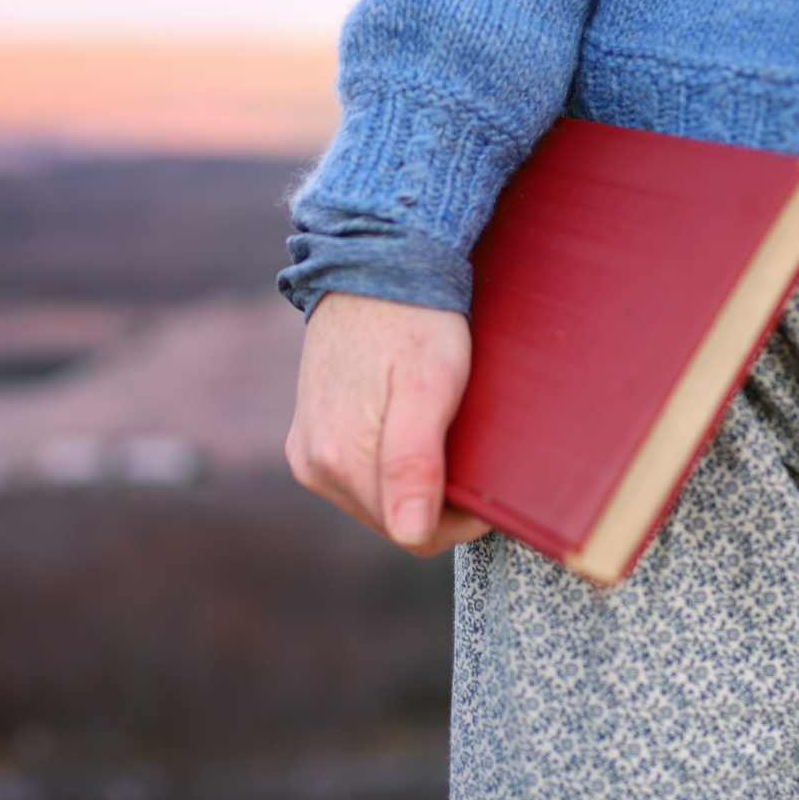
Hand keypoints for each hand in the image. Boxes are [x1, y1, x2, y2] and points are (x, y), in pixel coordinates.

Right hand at [284, 290, 492, 556]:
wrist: (373, 265)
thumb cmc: (414, 322)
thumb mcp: (428, 388)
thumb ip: (414, 463)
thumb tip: (409, 534)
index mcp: (341, 460)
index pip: (413, 533)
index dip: (460, 518)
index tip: (490, 482)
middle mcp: (314, 465)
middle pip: (394, 519)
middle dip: (437, 500)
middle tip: (473, 451)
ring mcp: (308, 451)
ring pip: (379, 500)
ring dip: (416, 482)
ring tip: (445, 434)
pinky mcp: (310, 436)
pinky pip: (359, 475)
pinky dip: (393, 465)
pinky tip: (413, 430)